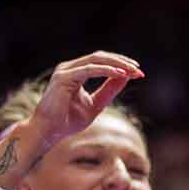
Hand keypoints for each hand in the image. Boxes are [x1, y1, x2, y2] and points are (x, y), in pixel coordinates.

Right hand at [24, 51, 142, 152]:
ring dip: (117, 64)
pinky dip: (106, 70)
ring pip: (96, 60)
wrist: (49, 132)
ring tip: (133, 71)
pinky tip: (120, 74)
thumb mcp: (96, 104)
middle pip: (100, 57)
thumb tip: (126, 77)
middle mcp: (69, 68)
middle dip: (122, 62)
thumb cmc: (68, 121)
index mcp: (76, 72)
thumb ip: (109, 91)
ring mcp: (65, 71)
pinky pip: (89, 70)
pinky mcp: (63, 78)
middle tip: (139, 70)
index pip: (101, 61)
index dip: (120, 64)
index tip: (138, 72)